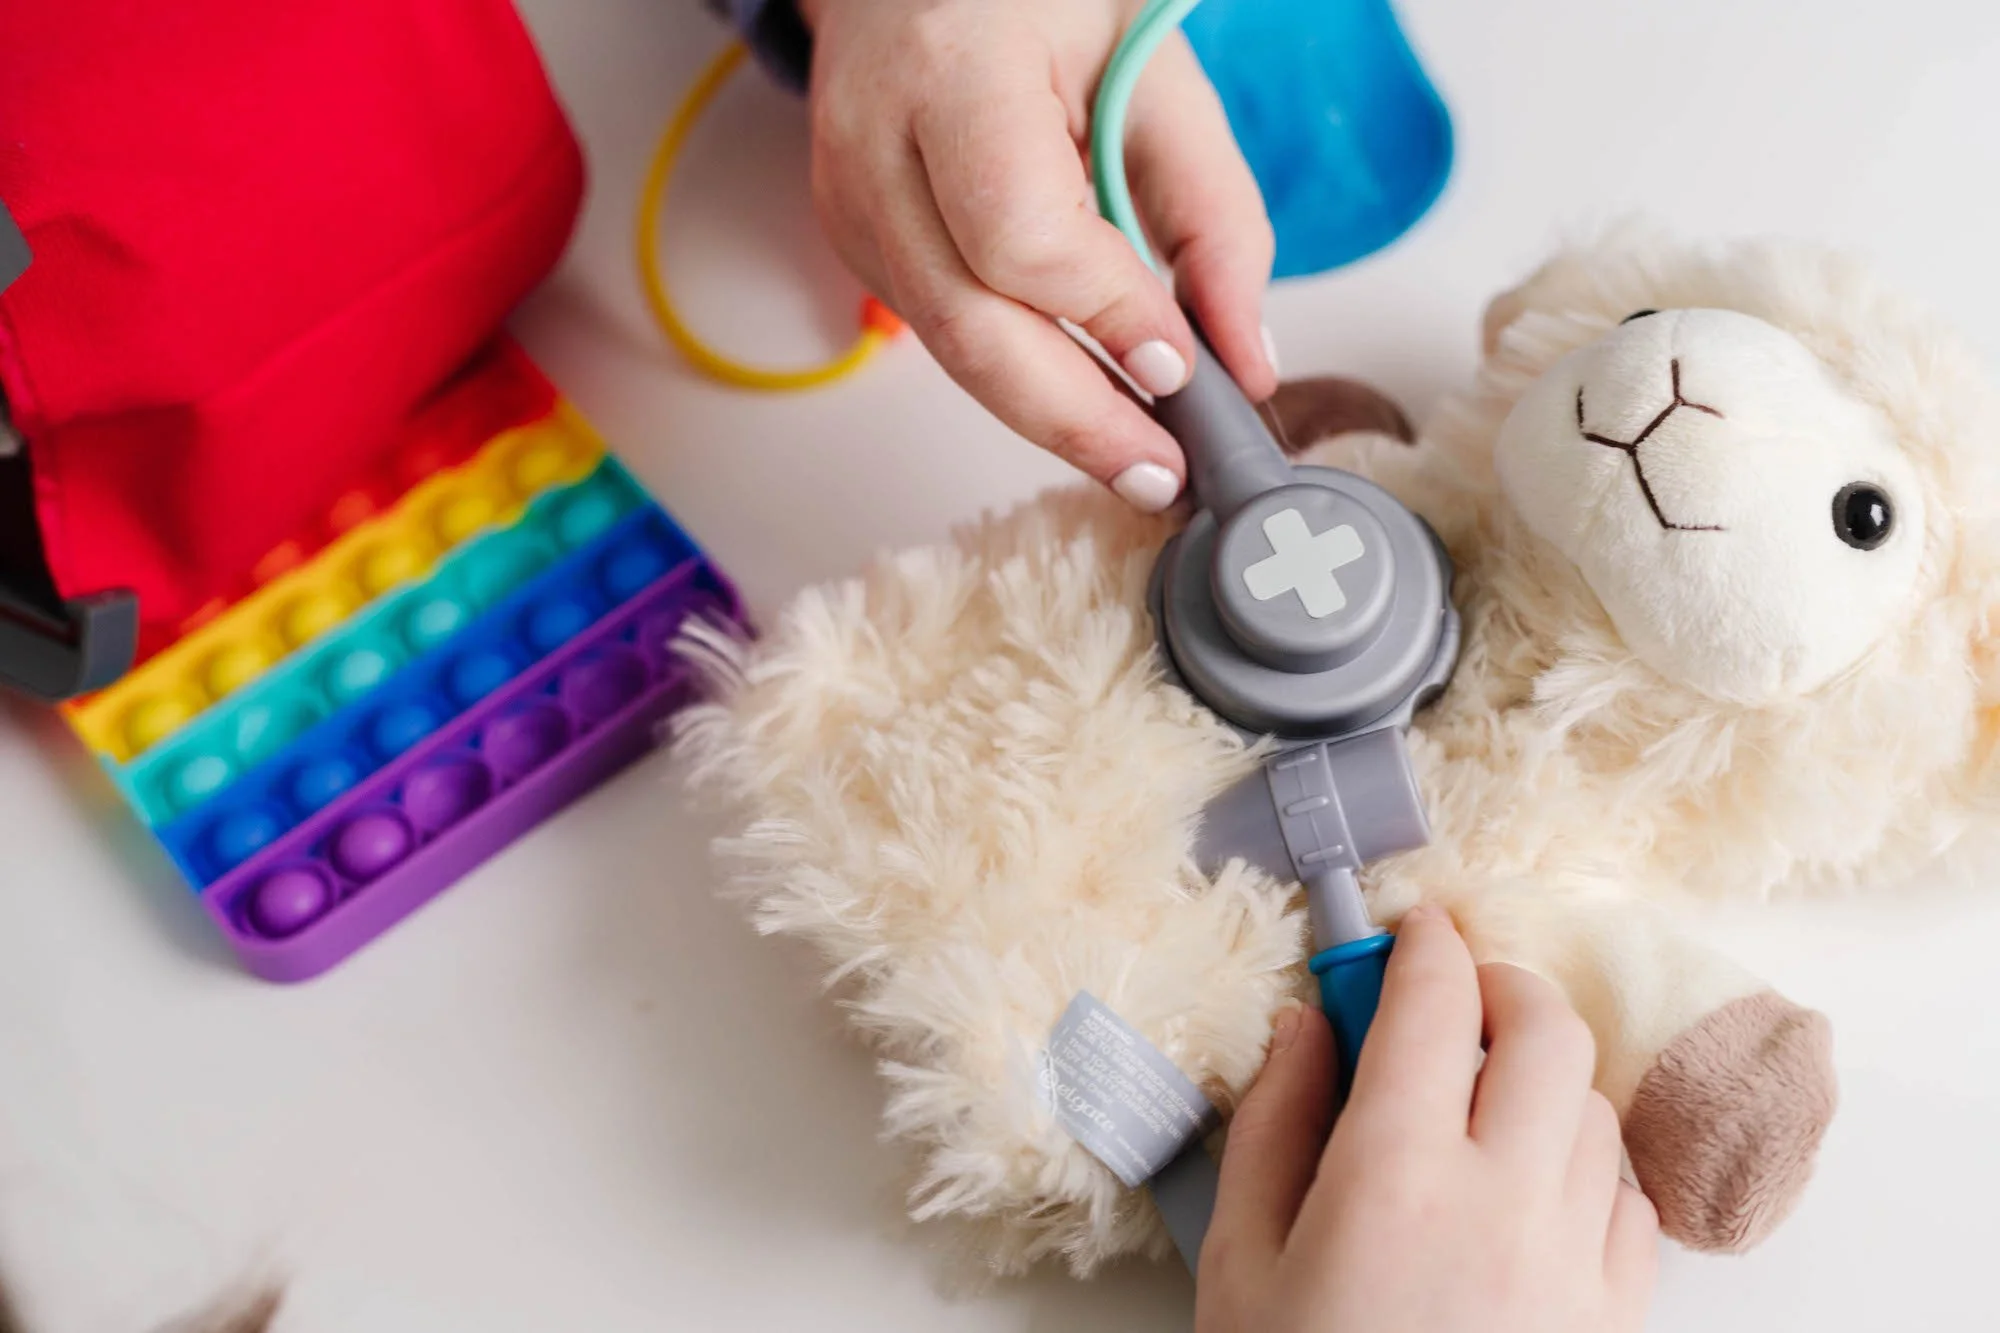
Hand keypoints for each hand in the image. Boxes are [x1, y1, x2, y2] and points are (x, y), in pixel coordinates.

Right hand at [799, 0, 1277, 511]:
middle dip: (1077, 419)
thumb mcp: (1156, 72)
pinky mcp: (856, 243)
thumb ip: (1213, 215)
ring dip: (1052, 417)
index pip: (1022, 235)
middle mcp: (878, 144)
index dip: (1105, 314)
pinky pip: (943, 335)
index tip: (1181, 366)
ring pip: (953, 350)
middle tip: (1162, 475)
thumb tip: (1245, 363)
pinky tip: (1084, 399)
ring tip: (1141, 460)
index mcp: (958, 70)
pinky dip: (1019, 376)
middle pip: (971, 327)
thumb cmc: (1036, 0)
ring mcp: (852, 202)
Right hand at [1197, 906, 1659, 1332]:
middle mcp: (1504, 1201)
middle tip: (1455, 998)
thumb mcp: (1239, 1260)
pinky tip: (1535, 1188)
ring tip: (1484, 1104)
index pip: (1432, 1004)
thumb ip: (1271, 1125)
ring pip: (1595, 1109)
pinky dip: (1588, 1166)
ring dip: (1542, 1078)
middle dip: (1502, 986)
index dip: (1424, 944)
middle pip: (1546, 1031)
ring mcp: (1575, 1263)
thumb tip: (1309, 1025)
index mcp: (1394, 1176)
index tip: (1412, 928)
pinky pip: (1633, 1200)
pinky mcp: (1616, 1318)